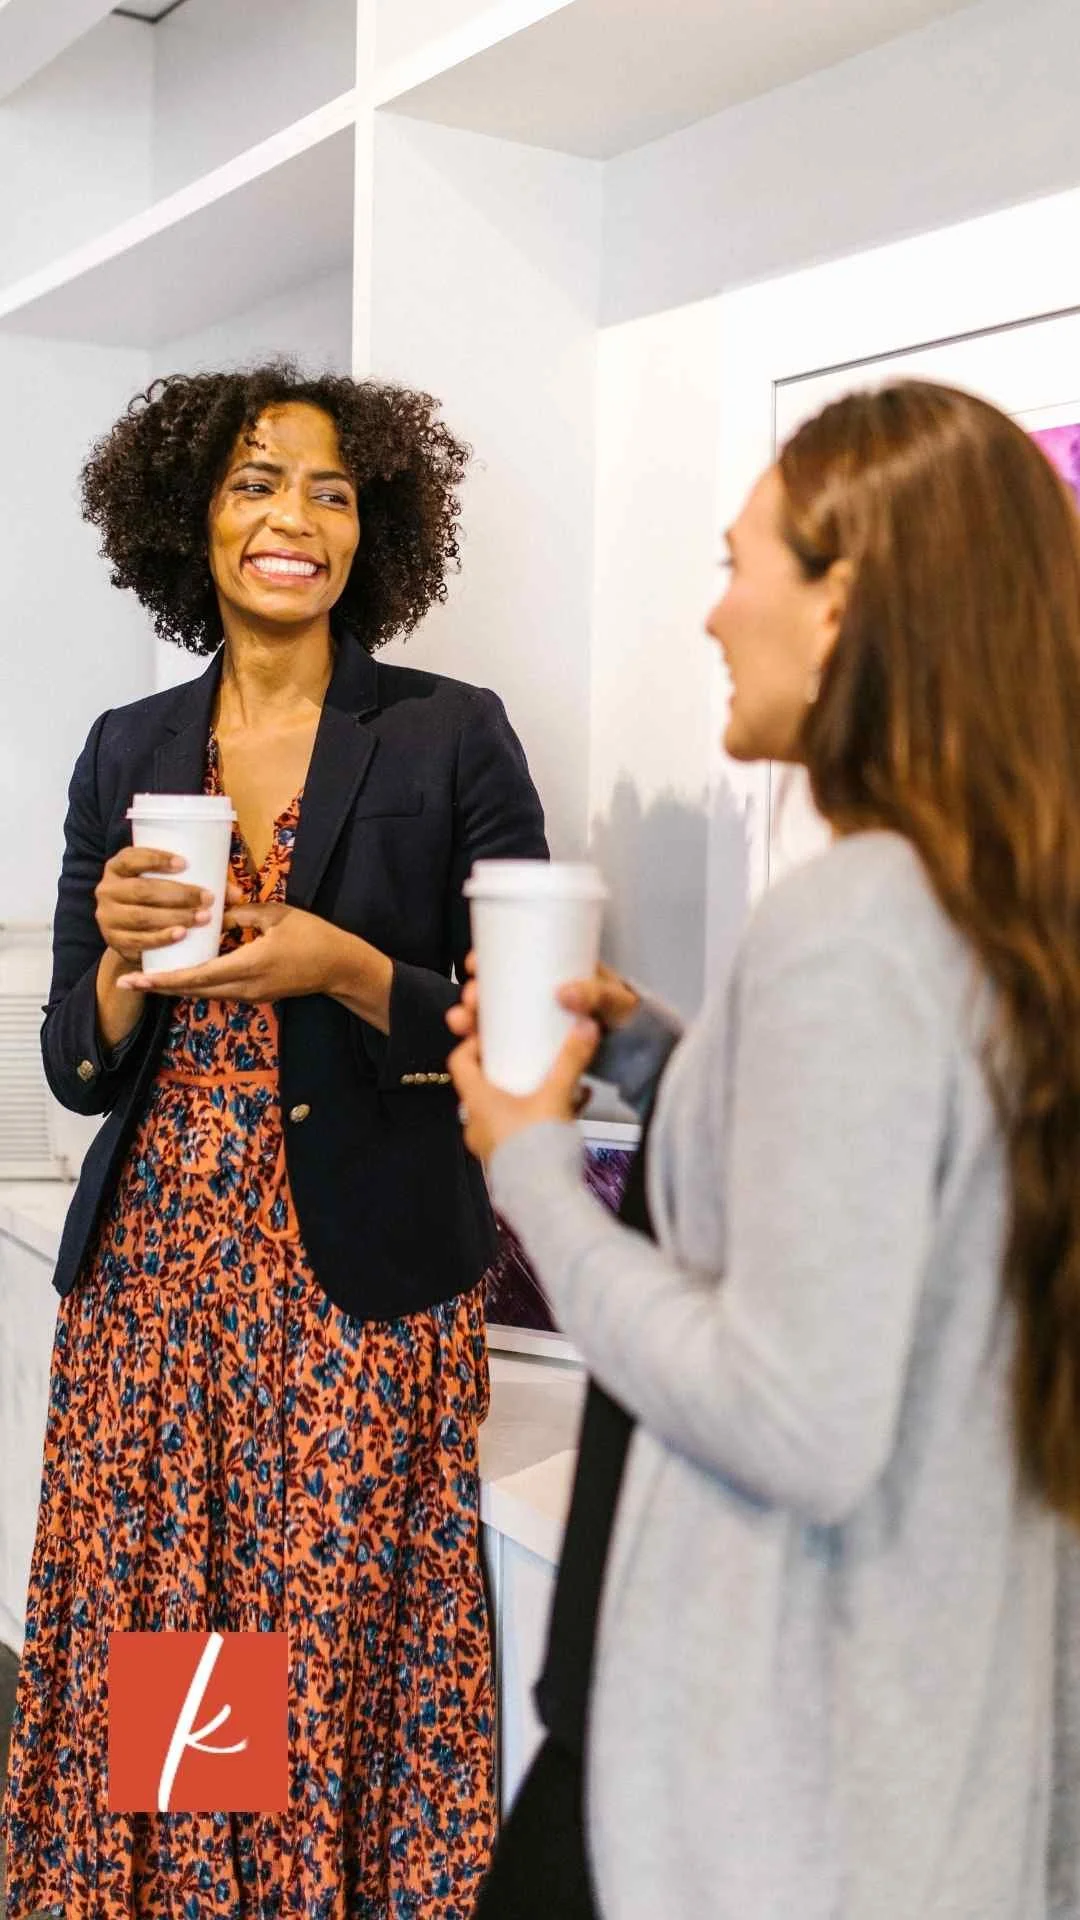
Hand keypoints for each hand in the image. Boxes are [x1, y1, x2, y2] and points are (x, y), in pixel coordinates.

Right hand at [94, 846, 216, 964]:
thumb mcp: (169, 882)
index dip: (156, 859)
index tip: (185, 863)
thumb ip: (200, 881)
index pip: (131, 858)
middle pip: (142, 890)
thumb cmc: (156, 897)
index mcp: (118, 867)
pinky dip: (160, 938)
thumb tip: (236, 894)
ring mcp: (107, 917)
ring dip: (175, 917)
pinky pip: (137, 941)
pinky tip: (180, 935)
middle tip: (207, 898)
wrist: (129, 929)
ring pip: (142, 916)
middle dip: (178, 894)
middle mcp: (106, 890)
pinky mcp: (114, 941)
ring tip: (202, 918)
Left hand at [114, 900, 345, 1000]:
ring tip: (148, 977)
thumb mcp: (277, 915)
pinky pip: (217, 990)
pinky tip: (182, 973)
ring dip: (176, 986)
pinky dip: (196, 983)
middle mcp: (244, 987)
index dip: (164, 978)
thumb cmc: (313, 936)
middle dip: (160, 986)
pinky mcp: (255, 995)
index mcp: (248, 966)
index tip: (137, 977)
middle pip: (194, 990)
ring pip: (204, 993)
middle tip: (128, 980)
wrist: (340, 967)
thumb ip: (242, 914)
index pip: (198, 975)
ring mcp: (250, 995)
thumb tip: (214, 913)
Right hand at [446, 952, 639, 1045]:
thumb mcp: (615, 999)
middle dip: (474, 993)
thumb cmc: (629, 1016)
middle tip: (470, 1001)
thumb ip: (596, 993)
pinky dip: (483, 1044)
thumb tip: (565, 992)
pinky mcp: (535, 1045)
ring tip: (463, 1025)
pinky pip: (503, 1041)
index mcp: (556, 969)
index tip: (473, 963)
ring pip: (493, 1016)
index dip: (487, 957)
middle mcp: (540, 992)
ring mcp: (536, 1020)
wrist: (638, 1052)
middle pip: (496, 988)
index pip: (513, 956)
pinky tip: (472, 1047)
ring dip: (471, 1018)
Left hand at [448, 1020, 601, 1163]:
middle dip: (505, 1070)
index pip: (459, 1063)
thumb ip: (570, 1061)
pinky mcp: (509, 1160)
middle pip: (483, 1086)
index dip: (471, 1044)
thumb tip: (586, 1025)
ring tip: (553, 1085)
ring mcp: (491, 1144)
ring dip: (523, 1095)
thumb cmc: (538, 1147)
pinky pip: (519, 1131)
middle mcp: (477, 1123)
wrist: (545, 1199)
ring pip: (503, 1110)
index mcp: (478, 1101)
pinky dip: (537, 1118)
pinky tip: (568, 1112)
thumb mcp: (556, 1095)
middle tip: (525, 1057)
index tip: (491, 1036)